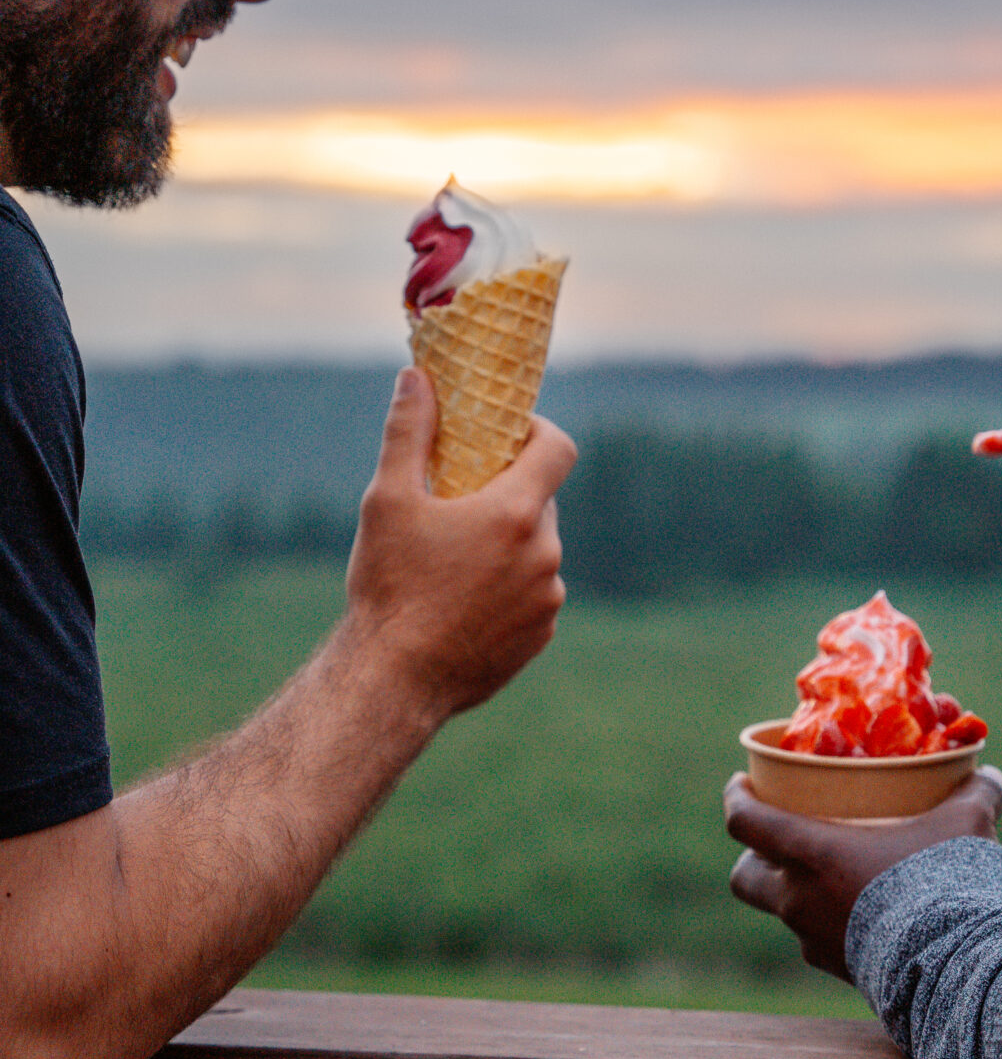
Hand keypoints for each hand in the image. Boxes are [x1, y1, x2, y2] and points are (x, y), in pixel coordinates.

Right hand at [346, 367, 576, 724]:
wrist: (394, 680)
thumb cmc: (389, 585)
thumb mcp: (387, 500)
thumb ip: (409, 432)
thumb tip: (417, 377)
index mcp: (516, 513)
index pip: (558, 448)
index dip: (536, 433)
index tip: (505, 436)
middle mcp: (545, 554)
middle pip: (539, 502)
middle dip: (506, 495)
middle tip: (458, 504)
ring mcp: (547, 599)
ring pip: (535, 551)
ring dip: (506, 545)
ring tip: (452, 560)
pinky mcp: (539, 636)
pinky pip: (532, 595)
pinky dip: (507, 589)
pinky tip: (462, 601)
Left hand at [723, 767, 1001, 979]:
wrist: (958, 969)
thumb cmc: (947, 883)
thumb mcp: (966, 825)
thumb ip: (975, 794)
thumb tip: (990, 776)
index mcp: (812, 853)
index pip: (745, 822)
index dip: (736, 797)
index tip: (740, 783)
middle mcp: (800, 899)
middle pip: (745, 877)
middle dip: (753, 858)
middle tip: (778, 841)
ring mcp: (816, 940)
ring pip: (783, 913)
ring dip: (795, 893)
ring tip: (830, 877)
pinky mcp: (840, 972)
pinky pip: (819, 943)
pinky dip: (831, 925)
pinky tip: (866, 915)